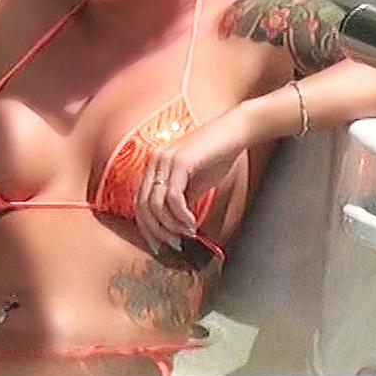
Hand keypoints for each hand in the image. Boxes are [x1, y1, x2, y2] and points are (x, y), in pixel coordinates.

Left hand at [134, 105, 251, 254]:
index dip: (147, 227)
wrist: (235, 132)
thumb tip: (174, 226)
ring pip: (156, 205)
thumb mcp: (194, 183)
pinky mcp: (179, 162)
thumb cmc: (217, 156)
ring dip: (172, 225)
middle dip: (158, 230)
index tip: (159, 244)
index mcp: (154, 164)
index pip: (140, 202)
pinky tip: (193, 222)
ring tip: (188, 232)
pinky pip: (173, 198)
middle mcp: (154, 160)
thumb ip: (180, 200)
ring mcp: (164, 159)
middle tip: (174, 243)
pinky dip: (181, 216)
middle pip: (143, 206)